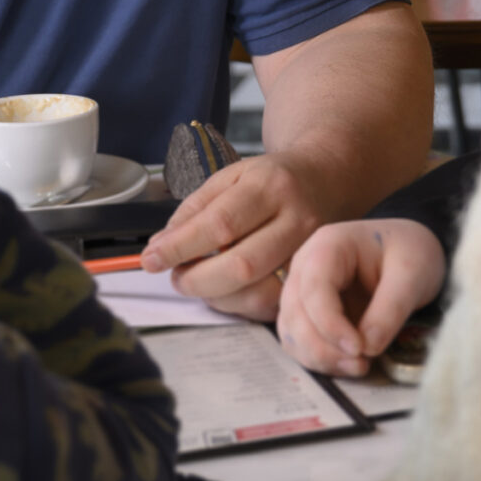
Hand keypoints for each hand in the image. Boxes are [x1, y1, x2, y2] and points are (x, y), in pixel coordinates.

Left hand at [139, 154, 326, 320]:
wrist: (328, 178)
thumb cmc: (273, 179)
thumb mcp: (230, 176)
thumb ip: (194, 210)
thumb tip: (160, 246)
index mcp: (269, 186)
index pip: (220, 223)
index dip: (181, 247)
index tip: (152, 259)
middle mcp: (296, 219)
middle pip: (242, 265)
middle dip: (198, 280)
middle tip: (176, 277)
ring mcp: (310, 251)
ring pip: (258, 291)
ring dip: (216, 295)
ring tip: (199, 281)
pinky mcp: (313, 275)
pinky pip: (271, 304)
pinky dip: (239, 303)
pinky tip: (225, 289)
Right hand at [276, 219, 446, 376]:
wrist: (407, 251)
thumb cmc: (408, 253)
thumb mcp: (411, 275)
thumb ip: (392, 308)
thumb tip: (367, 347)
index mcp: (328, 246)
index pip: (314, 289)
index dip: (330, 324)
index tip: (359, 349)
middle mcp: (305, 267)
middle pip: (296, 314)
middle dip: (324, 347)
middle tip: (362, 364)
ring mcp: (301, 290)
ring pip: (291, 332)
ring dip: (319, 357)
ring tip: (359, 366)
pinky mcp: (306, 313)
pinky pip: (298, 342)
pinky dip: (318, 359)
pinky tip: (348, 364)